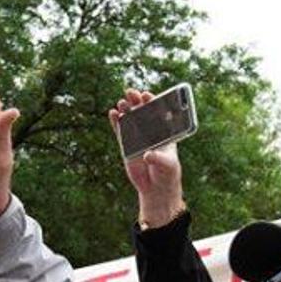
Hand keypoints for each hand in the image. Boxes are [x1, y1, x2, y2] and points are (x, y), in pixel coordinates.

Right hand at [111, 90, 184, 227]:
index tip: (147, 96)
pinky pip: (121, 131)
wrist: (156, 188)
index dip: (153, 102)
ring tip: (121, 102)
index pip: (159, 113)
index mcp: (164, 131)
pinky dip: (116, 122)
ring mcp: (138, 137)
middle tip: (131, 93)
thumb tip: (147, 155)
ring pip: (130, 119)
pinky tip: (112, 113)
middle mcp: (150, 131)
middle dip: (137, 101)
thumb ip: (158, 159)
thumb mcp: (168, 166)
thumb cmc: (168, 174)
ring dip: (126, 109)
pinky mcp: (127, 145)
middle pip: (143, 112)